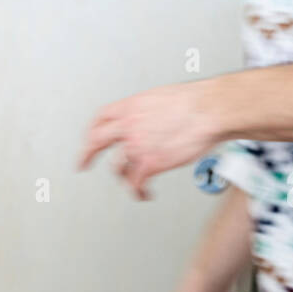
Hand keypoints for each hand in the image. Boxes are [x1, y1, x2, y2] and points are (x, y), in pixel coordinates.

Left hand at [78, 80, 220, 198]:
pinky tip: (144, 193)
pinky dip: (139, 191)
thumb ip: (148, 112)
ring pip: (117, 168)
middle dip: (86, 154)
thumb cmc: (196, 102)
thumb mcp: (162, 98)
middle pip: (96, 141)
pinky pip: (135, 183)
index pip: (101, 117)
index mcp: (131, 107)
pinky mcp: (149, 163)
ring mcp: (136, 146)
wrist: (210, 110)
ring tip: (132, 183)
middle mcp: (129, 125)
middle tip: (82, 164)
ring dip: (123, 178)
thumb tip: (150, 120)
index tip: (89, 137)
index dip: (92, 129)